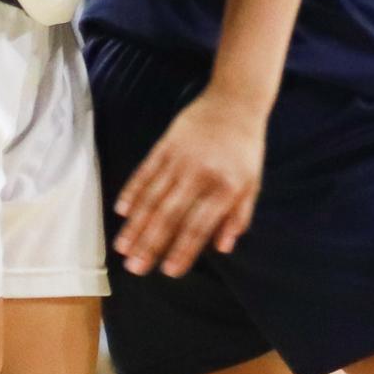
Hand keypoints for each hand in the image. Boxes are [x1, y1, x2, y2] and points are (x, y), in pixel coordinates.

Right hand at [112, 90, 265, 278]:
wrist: (234, 101)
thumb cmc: (245, 149)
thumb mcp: (252, 184)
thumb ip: (238, 217)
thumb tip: (223, 248)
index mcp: (224, 188)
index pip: (199, 226)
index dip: (183, 250)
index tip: (168, 272)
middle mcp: (199, 175)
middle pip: (169, 215)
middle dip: (150, 244)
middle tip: (134, 267)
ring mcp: (178, 159)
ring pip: (152, 197)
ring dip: (136, 224)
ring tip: (122, 247)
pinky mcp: (165, 145)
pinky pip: (145, 171)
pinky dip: (132, 191)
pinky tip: (122, 211)